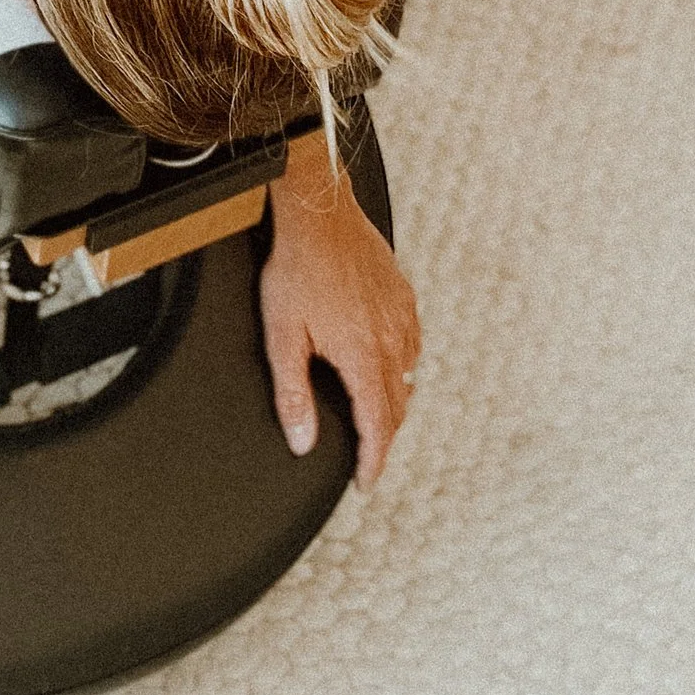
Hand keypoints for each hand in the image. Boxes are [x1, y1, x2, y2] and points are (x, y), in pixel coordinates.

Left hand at [260, 142, 420, 490]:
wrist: (319, 213)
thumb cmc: (296, 269)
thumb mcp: (282, 335)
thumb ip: (293, 393)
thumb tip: (302, 441)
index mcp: (362, 356)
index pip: (377, 426)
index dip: (372, 461)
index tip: (365, 482)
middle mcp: (390, 339)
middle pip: (397, 405)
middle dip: (384, 435)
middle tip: (368, 453)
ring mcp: (401, 314)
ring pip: (408, 374)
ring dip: (394, 399)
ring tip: (375, 411)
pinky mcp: (402, 292)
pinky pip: (412, 341)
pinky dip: (403, 363)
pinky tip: (387, 359)